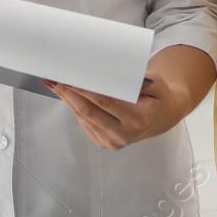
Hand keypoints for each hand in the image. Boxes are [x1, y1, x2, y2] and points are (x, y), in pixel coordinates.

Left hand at [44, 67, 185, 150]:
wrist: (161, 117)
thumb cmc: (158, 97)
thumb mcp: (157, 83)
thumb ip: (139, 80)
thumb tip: (113, 74)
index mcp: (138, 119)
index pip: (105, 101)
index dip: (84, 90)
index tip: (69, 77)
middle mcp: (124, 134)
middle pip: (88, 111)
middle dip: (68, 92)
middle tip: (54, 77)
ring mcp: (113, 141)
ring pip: (83, 117)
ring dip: (67, 99)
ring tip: (54, 82)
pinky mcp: (104, 142)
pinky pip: (84, 123)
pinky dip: (74, 107)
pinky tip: (66, 94)